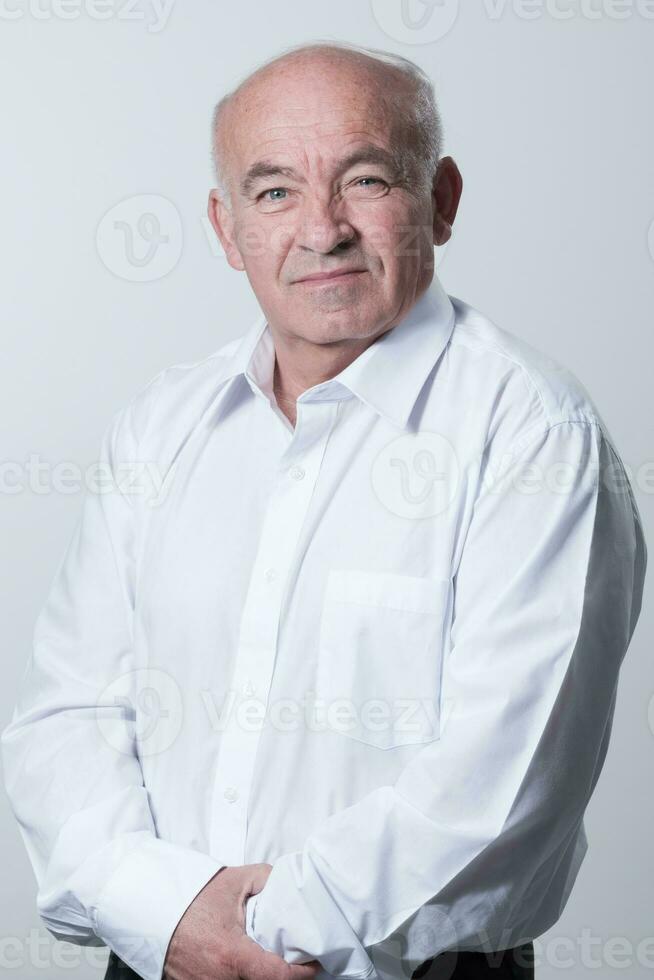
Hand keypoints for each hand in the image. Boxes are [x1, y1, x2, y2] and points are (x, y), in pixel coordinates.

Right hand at [163, 862, 321, 979]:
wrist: (153, 904)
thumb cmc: (194, 895)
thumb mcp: (236, 881)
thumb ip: (269, 880)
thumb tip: (294, 886)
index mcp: (232, 955)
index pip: (279, 977)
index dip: (303, 974)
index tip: (313, 965)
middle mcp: (218, 979)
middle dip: (281, 976)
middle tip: (293, 960)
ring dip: (259, 976)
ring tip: (269, 960)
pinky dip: (239, 976)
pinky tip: (244, 964)